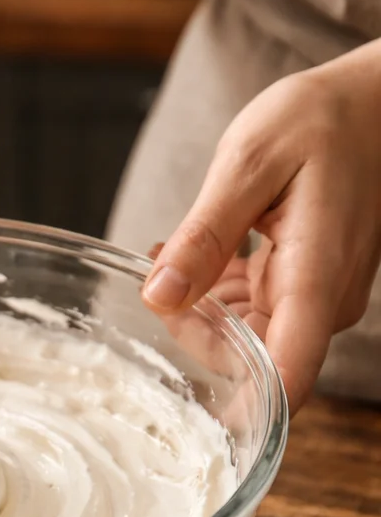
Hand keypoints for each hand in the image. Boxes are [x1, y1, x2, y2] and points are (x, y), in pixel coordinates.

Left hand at [141, 41, 380, 409]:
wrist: (370, 103)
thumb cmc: (319, 121)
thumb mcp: (248, 163)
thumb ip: (204, 236)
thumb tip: (160, 298)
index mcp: (314, 279)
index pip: (286, 380)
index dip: (238, 412)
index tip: (184, 412)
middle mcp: (323, 303)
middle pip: (250, 364)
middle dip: (193, 332)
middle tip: (158, 269)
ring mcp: (318, 299)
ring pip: (246, 340)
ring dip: (199, 308)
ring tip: (168, 250)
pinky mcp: (308, 288)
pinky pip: (255, 313)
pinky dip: (218, 292)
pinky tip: (193, 254)